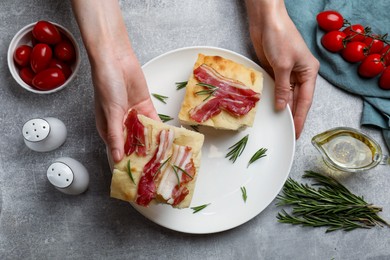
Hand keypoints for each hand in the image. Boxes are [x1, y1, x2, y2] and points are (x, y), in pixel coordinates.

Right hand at [71, 0, 157, 162]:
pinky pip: (154, 122)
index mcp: (108, 129)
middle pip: (134, 145)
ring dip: (154, 144)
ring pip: (146, 134)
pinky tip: (170, 139)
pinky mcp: (145, 106)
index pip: (117, 152)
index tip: (135, 179)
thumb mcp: (111, 112)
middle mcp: (121, 124)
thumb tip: (117, 158)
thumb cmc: (106, 83)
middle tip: (155, 171)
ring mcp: (134, 116)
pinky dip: (161, 130)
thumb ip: (116, 136)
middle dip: (144, 156)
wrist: (117, 59)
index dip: (125, 164)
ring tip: (165, 157)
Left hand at [245, 0, 318, 137]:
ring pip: (286, 95)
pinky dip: (273, 98)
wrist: (266, 21)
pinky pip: (276, 89)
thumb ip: (283, 88)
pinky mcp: (275, 70)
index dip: (301, 118)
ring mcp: (287, 73)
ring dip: (282, 108)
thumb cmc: (280, 38)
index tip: (297, 132)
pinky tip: (270, 109)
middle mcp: (300, 74)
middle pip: (297, 100)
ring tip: (278, 125)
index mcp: (309, 72)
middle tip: (287, 132)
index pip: (305, 101)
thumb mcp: (283, 65)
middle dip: (292, 116)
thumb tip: (283, 108)